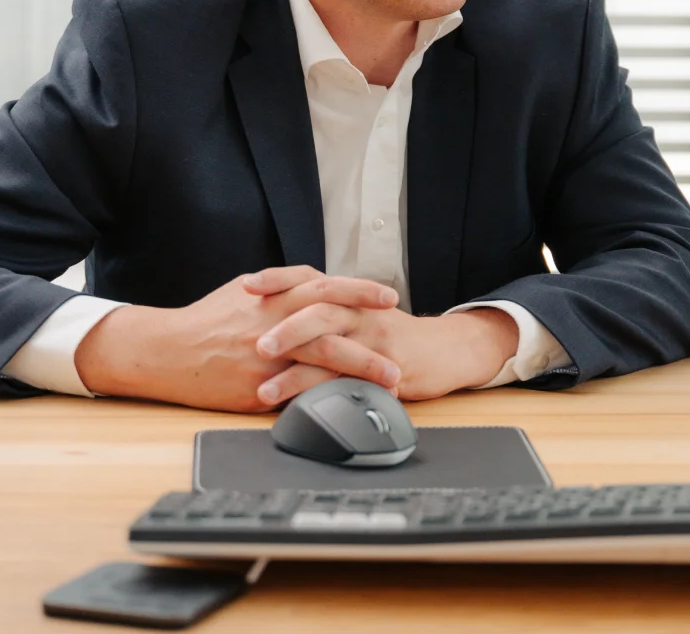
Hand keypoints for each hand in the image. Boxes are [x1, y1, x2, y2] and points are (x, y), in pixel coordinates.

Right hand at [74, 265, 400, 411]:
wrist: (167, 350)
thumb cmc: (207, 318)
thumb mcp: (244, 290)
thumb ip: (280, 285)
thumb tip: (312, 281)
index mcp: (273, 296)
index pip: (326, 287)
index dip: (359, 290)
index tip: (388, 296)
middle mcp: (275, 323)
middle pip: (333, 324)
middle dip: (371, 334)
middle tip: (401, 344)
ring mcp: (268, 357)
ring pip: (324, 360)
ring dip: (362, 370)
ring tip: (392, 381)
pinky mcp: (259, 388)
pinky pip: (302, 393)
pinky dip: (330, 397)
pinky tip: (352, 405)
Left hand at [250, 272, 518, 403]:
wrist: (444, 349)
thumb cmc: (390, 332)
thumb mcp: (358, 311)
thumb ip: (322, 308)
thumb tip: (275, 309)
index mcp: (347, 295)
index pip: (307, 277)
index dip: (278, 279)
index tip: (246, 285)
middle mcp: (359, 311)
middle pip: (318, 309)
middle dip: (284, 326)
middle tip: (253, 341)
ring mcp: (373, 340)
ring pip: (332, 349)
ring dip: (296, 372)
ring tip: (264, 389)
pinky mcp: (385, 370)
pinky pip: (351, 384)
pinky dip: (326, 397)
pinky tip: (303, 411)